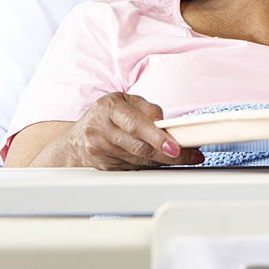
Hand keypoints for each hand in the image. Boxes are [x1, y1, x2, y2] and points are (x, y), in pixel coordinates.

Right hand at [64, 92, 202, 169]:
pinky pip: (133, 168)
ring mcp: (100, 151)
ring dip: (163, 160)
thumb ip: (148, 109)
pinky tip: (161, 160)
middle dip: (168, 154)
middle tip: (191, 156)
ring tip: (183, 157)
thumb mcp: (126, 101)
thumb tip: (166, 124)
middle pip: (139, 147)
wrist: (77, 138)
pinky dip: (151, 165)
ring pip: (139, 160)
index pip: (135, 125)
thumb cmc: (107, 115)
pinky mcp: (105, 166)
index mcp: (108, 108)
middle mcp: (101, 131)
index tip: (175, 147)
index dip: (157, 137)